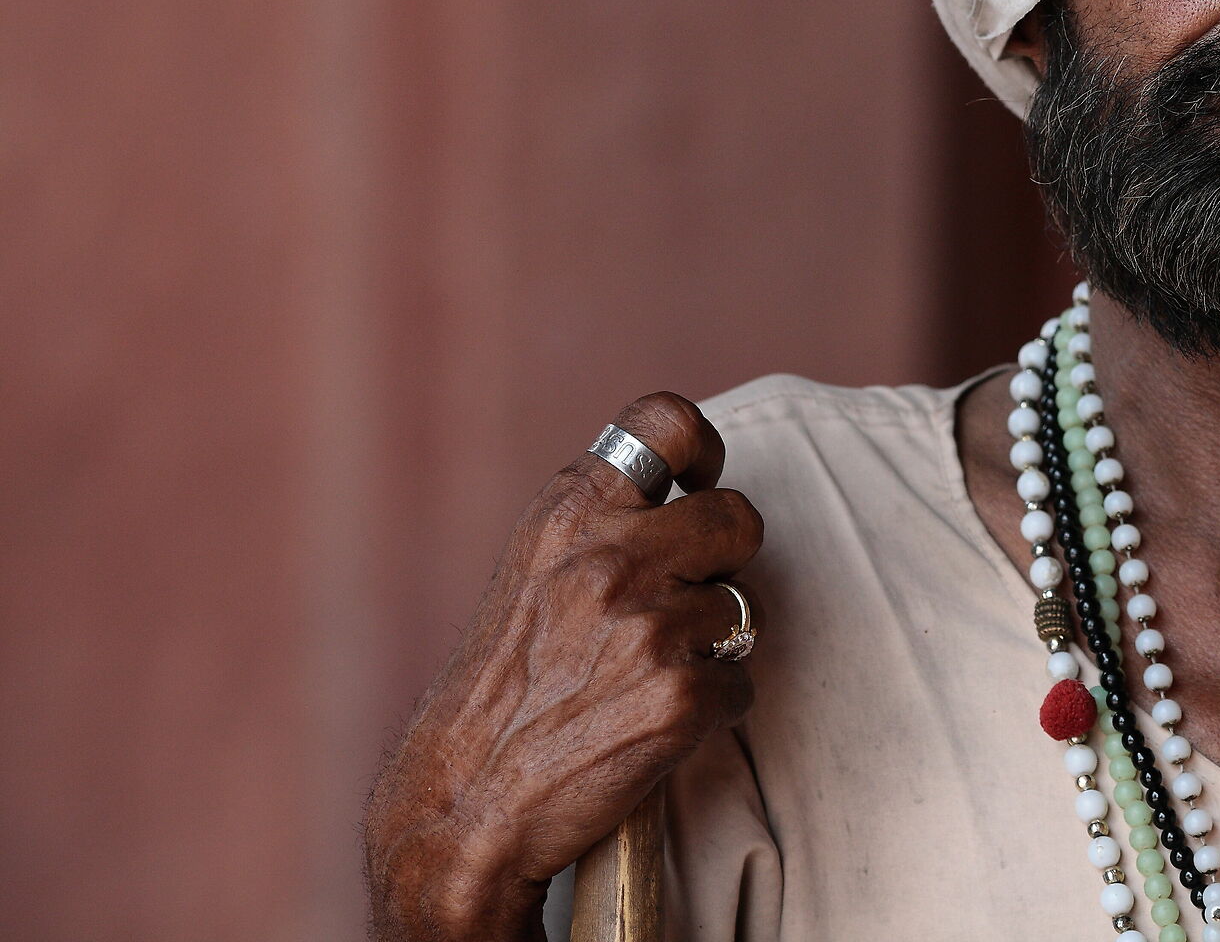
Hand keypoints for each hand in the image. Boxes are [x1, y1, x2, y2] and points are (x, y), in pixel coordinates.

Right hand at [364, 393, 763, 940]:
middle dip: (727, 561)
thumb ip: (599, 524)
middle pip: (738, 517)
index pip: (668, 423)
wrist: (463, 808)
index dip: (704, 450)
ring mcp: (648, 628)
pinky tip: (654, 725)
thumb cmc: (499, 692)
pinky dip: (711, 707)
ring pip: (744, 609)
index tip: (701, 483)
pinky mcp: (679, 698)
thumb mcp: (531, 574)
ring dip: (715, 645)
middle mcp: (610, 558)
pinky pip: (741, 682)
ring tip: (647, 676)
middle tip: (688, 601)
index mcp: (568, 514)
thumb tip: (684, 490)